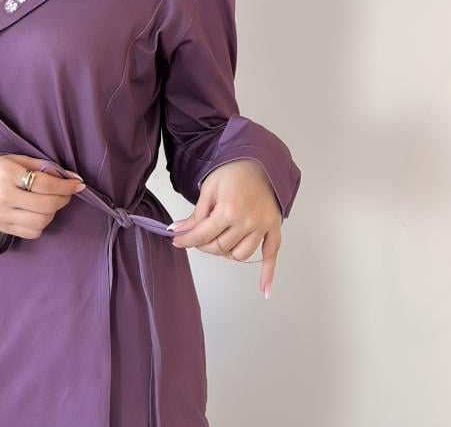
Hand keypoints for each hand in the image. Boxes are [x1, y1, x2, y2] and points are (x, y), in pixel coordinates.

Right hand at [0, 154, 85, 239]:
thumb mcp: (16, 160)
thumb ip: (44, 167)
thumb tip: (73, 177)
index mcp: (7, 175)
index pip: (44, 183)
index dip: (65, 185)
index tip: (78, 183)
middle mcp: (4, 197)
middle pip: (45, 205)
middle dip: (63, 198)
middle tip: (68, 192)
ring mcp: (3, 216)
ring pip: (41, 222)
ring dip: (54, 212)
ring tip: (53, 201)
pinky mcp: (4, 228)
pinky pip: (32, 233)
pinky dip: (42, 224)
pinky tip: (40, 213)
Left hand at [167, 158, 281, 296]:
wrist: (259, 159)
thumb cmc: (233, 170)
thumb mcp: (209, 188)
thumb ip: (196, 214)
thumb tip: (178, 231)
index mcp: (229, 209)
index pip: (203, 235)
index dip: (186, 240)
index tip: (176, 241)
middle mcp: (247, 221)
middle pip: (220, 248)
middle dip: (204, 245)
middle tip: (198, 236)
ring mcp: (262, 226)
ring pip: (240, 255)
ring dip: (226, 251)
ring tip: (220, 239)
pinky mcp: (274, 228)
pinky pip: (272, 255)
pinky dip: (268, 273)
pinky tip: (264, 289)